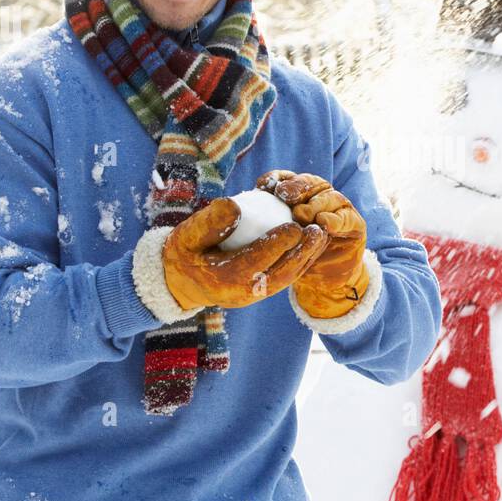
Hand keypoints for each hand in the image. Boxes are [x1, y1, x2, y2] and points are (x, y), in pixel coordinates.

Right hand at [160, 197, 328, 310]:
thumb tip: (234, 205)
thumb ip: (209, 222)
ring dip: (306, 258)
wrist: (179, 282)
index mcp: (224, 279)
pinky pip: (284, 277)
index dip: (277, 244)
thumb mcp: (187, 235)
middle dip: (302, 253)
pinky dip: (300, 261)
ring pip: (286, 278)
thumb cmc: (183, 253)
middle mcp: (243, 292)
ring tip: (322, 235)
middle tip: (319, 230)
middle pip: (279, 273)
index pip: (256, 261)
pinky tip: (312, 243)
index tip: (294, 225)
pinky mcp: (260, 292)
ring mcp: (254, 295)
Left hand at [256, 170, 369, 318]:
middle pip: (310, 183)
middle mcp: (319, 198)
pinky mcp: (354, 225)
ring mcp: (339, 209)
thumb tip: (228, 210)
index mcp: (298, 197)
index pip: (286, 180)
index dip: (276, 179)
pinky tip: (325, 224)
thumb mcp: (271, 243)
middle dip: (297, 187)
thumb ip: (256, 227)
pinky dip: (337, 220)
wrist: (327, 281)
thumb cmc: (293, 259)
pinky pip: (347, 218)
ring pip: (329, 197)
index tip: (263, 186)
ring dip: (316, 203)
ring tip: (302, 213)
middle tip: (284, 195)